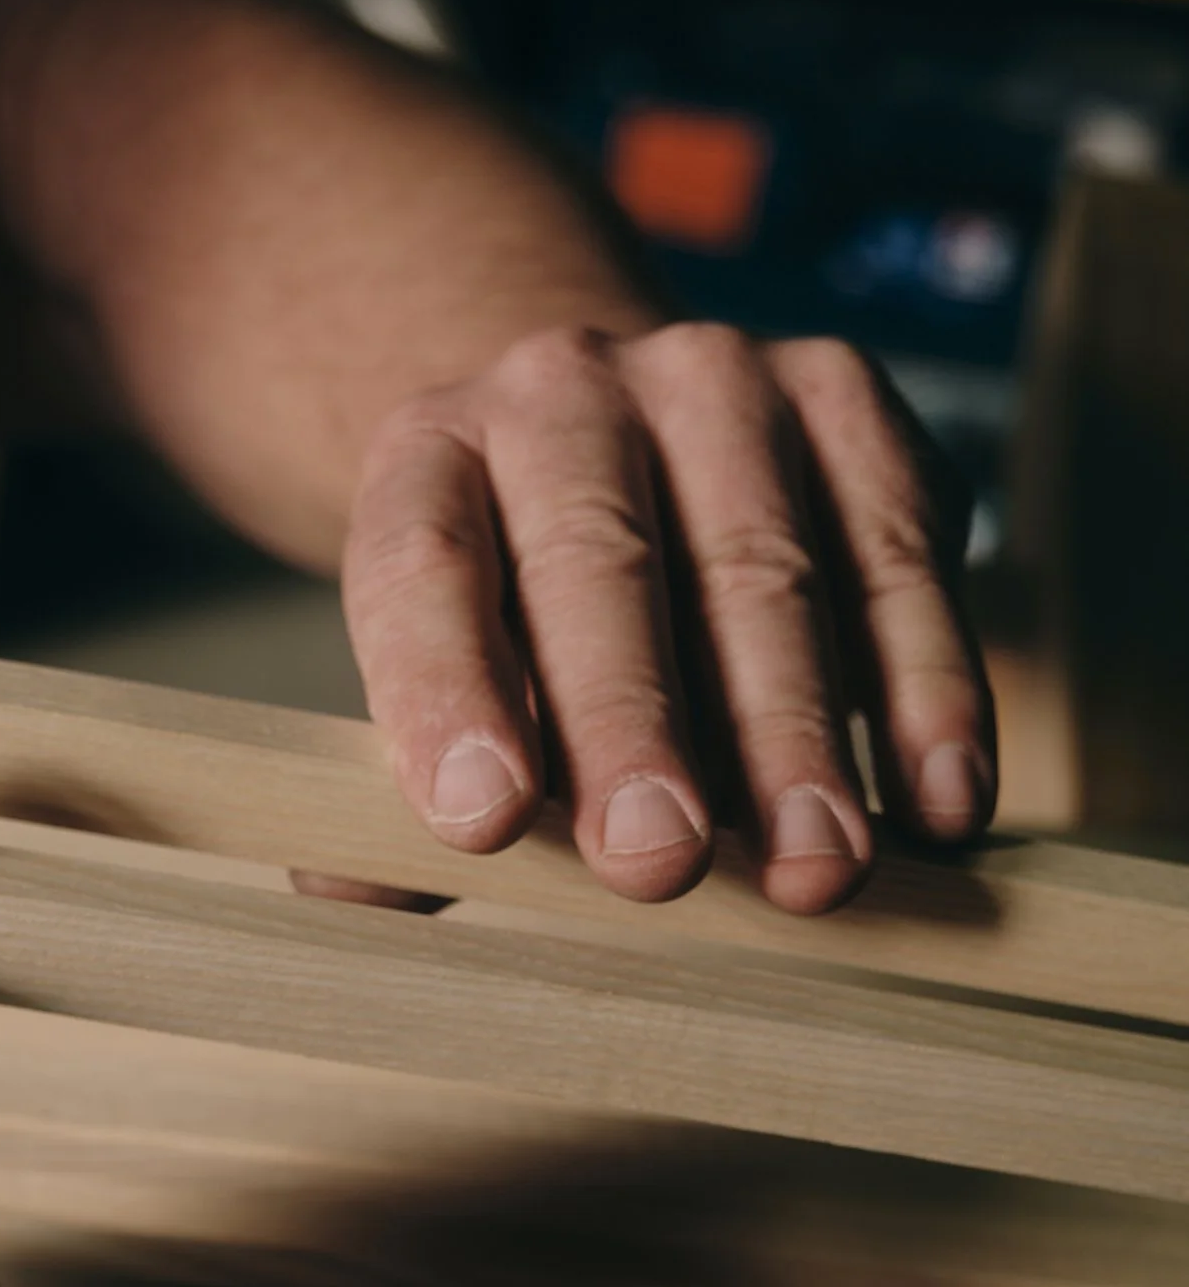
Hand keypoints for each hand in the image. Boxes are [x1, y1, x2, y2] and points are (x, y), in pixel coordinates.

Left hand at [342, 321, 994, 912]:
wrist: (618, 440)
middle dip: (634, 730)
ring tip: (817, 870)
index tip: (482, 821)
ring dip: (799, 735)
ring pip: (764, 568)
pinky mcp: (847, 398)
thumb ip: (387, 804)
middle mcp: (560, 391)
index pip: (422, 574)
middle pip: (598, 567)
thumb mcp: (430, 679)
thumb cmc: (514, 615)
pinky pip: (899, 554)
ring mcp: (713, 377)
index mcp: (424, 459)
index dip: (447, 695)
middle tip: (657, 868)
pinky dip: (927, 687)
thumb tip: (349, 909)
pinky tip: (938, 803)